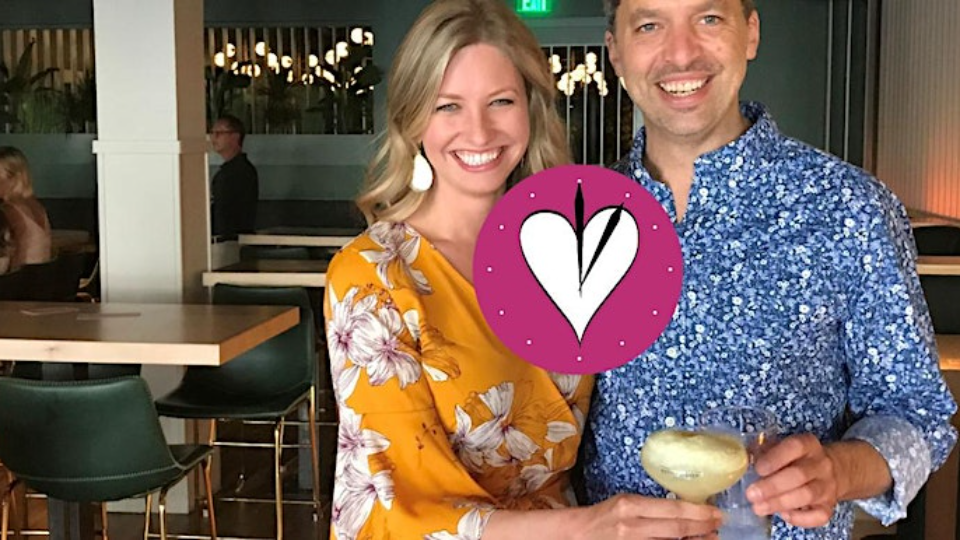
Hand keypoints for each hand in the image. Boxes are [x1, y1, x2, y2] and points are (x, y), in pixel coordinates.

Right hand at [573, 493, 722, 539]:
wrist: (576, 534)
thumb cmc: (602, 516)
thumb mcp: (625, 503)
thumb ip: (652, 509)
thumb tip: (685, 513)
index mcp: (631, 505)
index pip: (674, 510)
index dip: (700, 513)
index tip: (717, 513)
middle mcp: (632, 525)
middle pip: (677, 529)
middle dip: (703, 528)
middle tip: (719, 526)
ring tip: (710, 538)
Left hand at [746, 433, 841, 527]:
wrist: (833, 471)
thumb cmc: (797, 459)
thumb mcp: (782, 447)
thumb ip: (764, 450)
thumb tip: (743, 458)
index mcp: (808, 445)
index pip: (794, 447)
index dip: (775, 458)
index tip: (758, 469)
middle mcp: (821, 464)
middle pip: (799, 475)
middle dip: (772, 486)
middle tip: (751, 494)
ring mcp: (827, 486)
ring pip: (807, 495)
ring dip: (780, 503)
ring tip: (758, 508)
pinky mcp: (829, 506)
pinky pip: (818, 516)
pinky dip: (800, 518)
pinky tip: (783, 515)